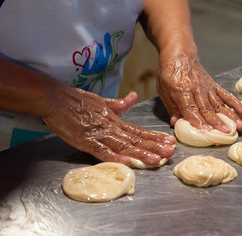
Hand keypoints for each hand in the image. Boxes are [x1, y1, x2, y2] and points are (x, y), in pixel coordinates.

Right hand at [42, 88, 175, 165]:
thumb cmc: (77, 100)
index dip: (154, 137)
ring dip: (140, 153)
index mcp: (115, 120)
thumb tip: (134, 96)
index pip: (139, 131)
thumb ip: (120, 104)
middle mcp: (110, 128)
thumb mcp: (103, 101)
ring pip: (123, 146)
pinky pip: (102, 151)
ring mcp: (98, 135)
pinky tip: (127, 161)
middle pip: (136, 139)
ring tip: (156, 159)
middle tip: (170, 152)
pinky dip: (114, 157)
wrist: (55, 98)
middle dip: (154, 147)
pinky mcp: (85, 141)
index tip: (168, 142)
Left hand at [157, 54, 241, 132]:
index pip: (190, 108)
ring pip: (219, 104)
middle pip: (207, 108)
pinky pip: (226, 95)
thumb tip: (175, 123)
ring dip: (230, 116)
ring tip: (240, 127)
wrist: (179, 53)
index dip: (197, 120)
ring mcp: (207, 87)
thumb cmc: (169, 72)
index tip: (204, 131)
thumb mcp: (163, 89)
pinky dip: (235, 103)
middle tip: (226, 133)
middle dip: (217, 122)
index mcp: (181, 90)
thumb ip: (171, 107)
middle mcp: (196, 89)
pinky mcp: (213, 85)